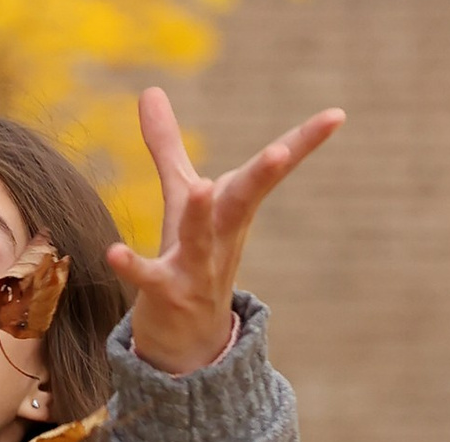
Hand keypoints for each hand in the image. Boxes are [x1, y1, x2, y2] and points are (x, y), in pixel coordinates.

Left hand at [108, 88, 343, 375]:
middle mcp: (222, 237)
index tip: (337, 116)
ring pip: (203, 239)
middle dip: (263, 175)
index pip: (268, 172)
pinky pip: (149, 278)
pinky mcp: (166, 294)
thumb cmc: (188, 258)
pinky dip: (133, 266)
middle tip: (282, 153)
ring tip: (204, 187)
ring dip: (203, 215)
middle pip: (246, 200)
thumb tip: (149, 91)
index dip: (303, 143)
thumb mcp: (181, 197)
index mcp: (233, 208)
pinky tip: (113, 251)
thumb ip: (166, 145)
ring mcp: (198, 269)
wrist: (185, 341)